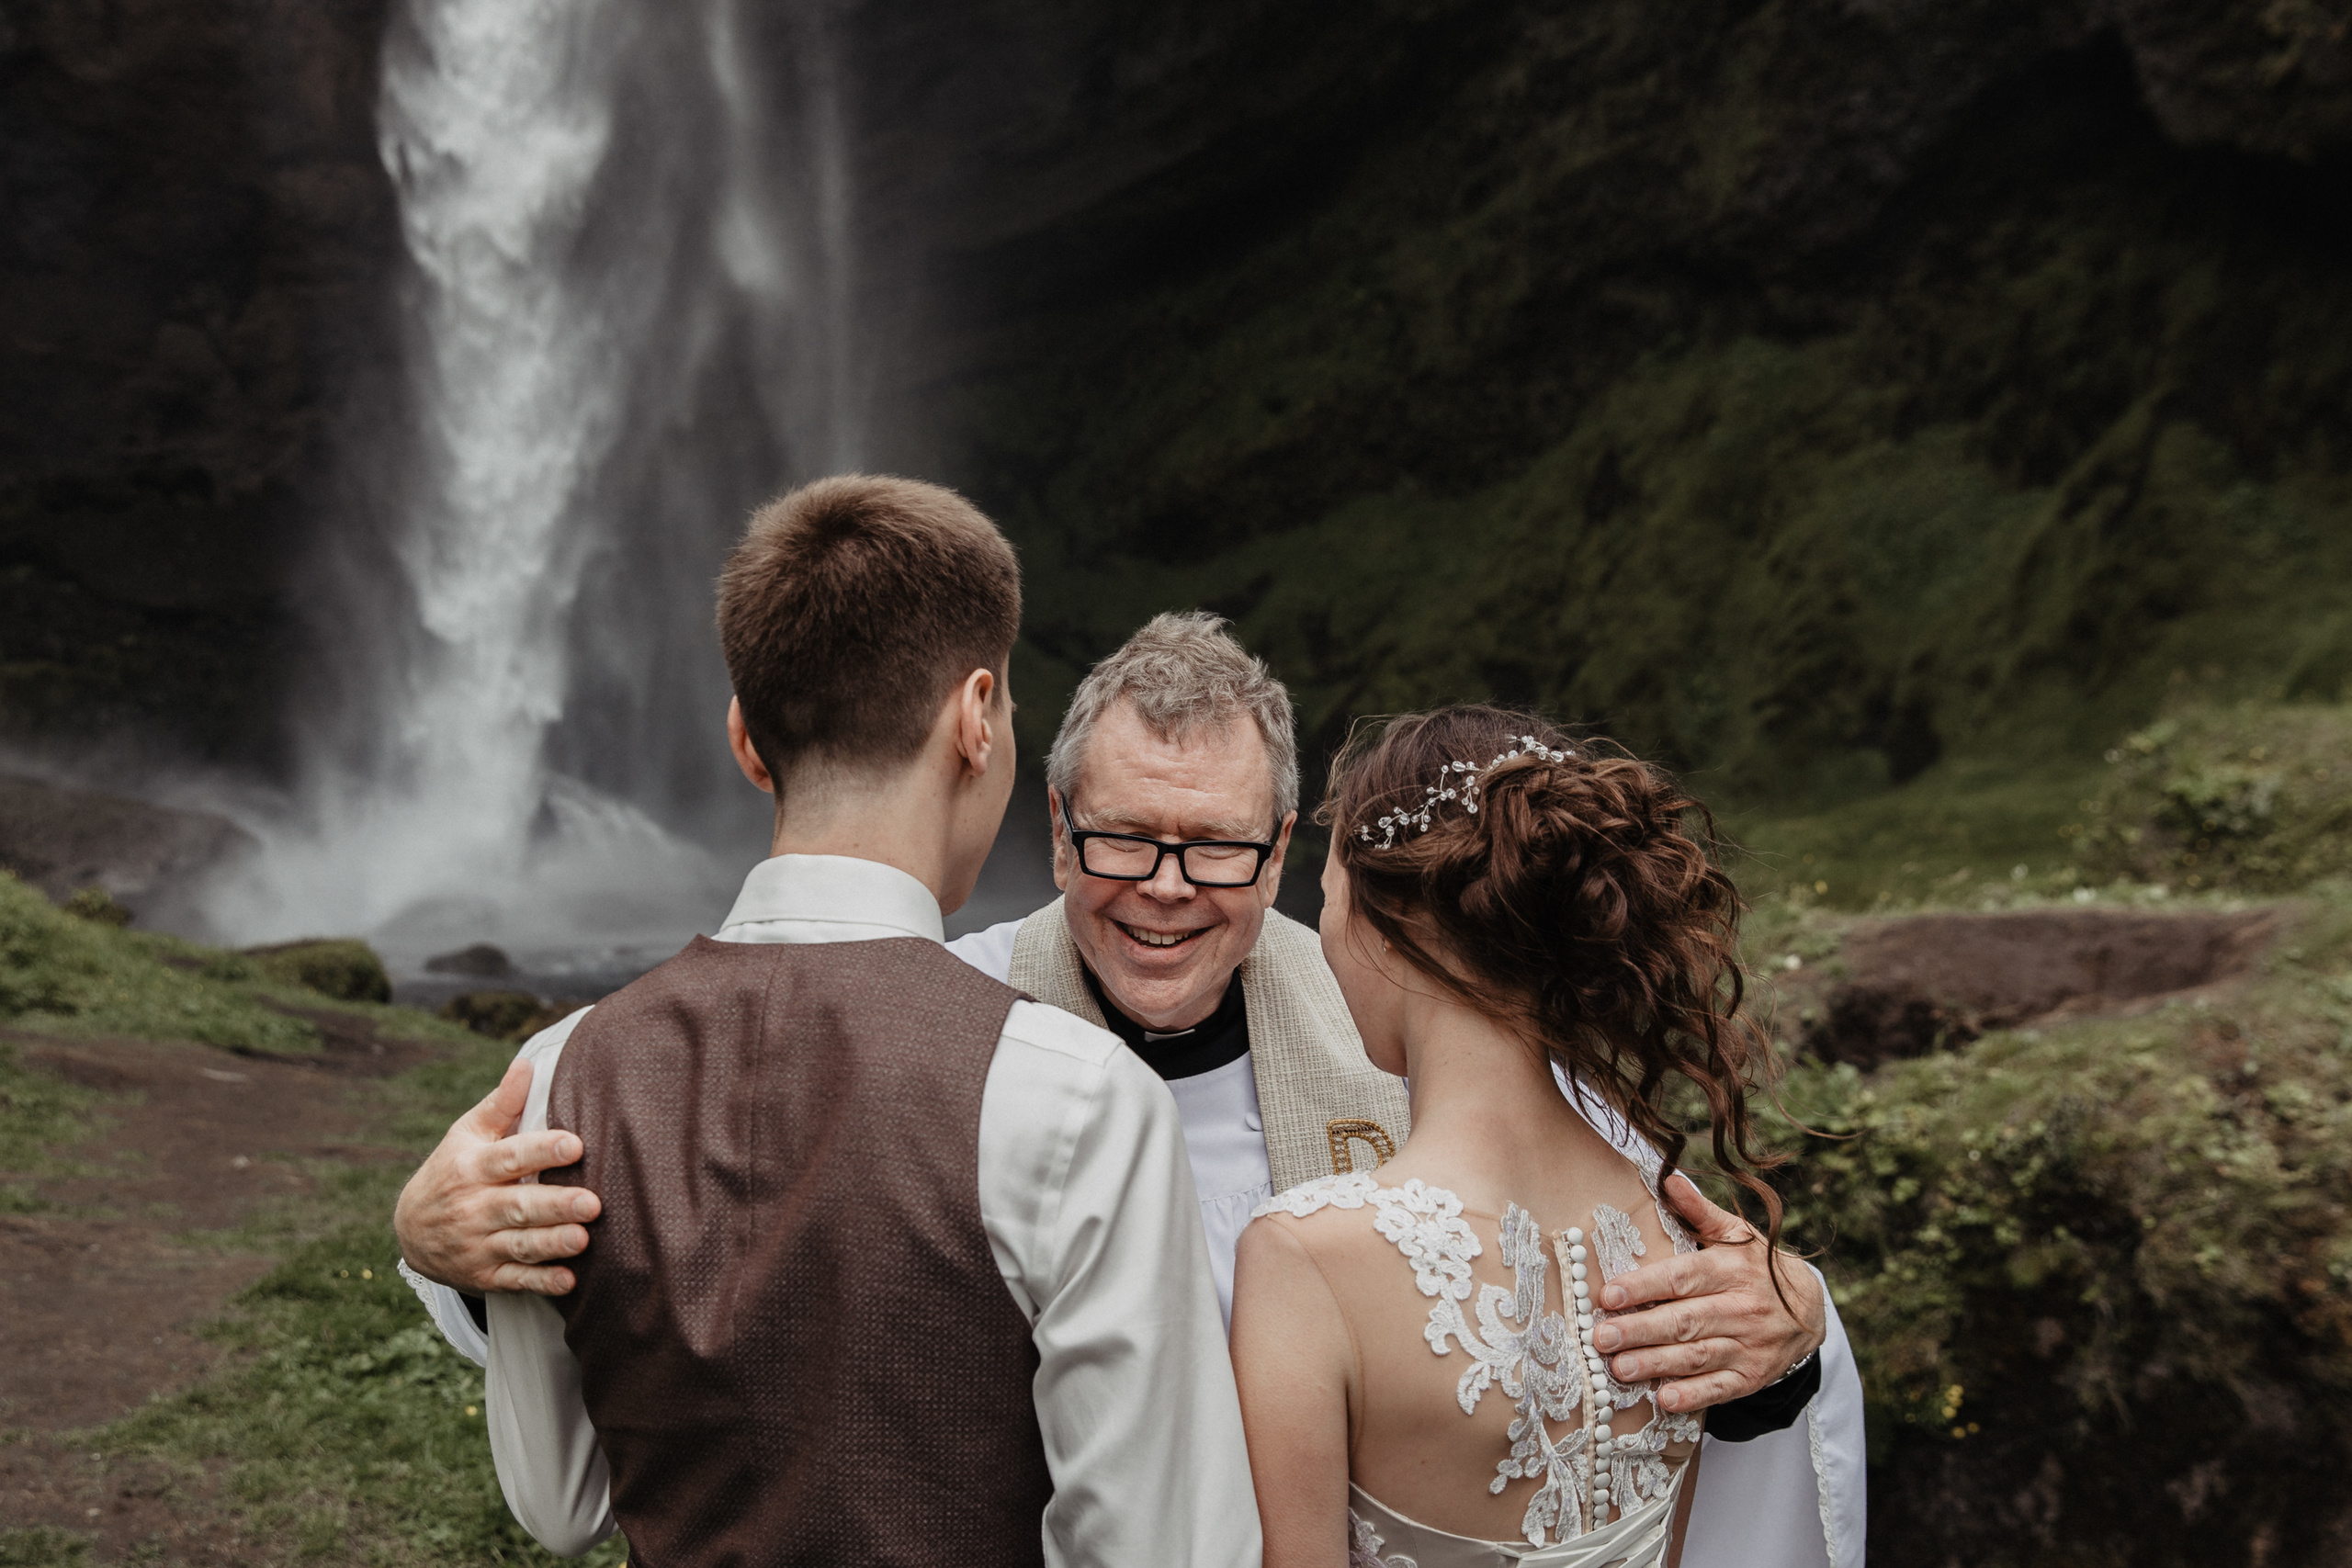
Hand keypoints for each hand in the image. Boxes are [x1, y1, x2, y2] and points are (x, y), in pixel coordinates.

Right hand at [392, 1057, 600, 1294]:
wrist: (410, 1229)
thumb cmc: (453, 1169)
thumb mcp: (467, 1134)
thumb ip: (503, 1104)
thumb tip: (528, 1063)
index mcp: (472, 1167)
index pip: (509, 1157)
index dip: (542, 1151)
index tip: (575, 1144)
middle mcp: (473, 1207)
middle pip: (517, 1206)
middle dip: (554, 1205)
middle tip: (592, 1202)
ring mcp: (478, 1244)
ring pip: (518, 1245)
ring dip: (551, 1244)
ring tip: (582, 1239)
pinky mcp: (484, 1275)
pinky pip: (514, 1280)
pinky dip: (540, 1283)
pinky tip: (568, 1280)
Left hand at [1589, 1172, 1824, 1412]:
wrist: (1810, 1311)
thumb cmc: (1757, 1267)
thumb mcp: (1736, 1234)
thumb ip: (1700, 1211)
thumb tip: (1669, 1179)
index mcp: (1732, 1269)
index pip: (1683, 1278)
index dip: (1645, 1286)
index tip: (1608, 1295)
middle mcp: (1742, 1308)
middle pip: (1685, 1321)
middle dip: (1640, 1330)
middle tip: (1601, 1337)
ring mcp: (1749, 1345)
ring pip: (1697, 1356)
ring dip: (1656, 1364)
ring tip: (1618, 1368)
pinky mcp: (1752, 1376)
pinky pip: (1721, 1389)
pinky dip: (1693, 1395)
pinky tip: (1664, 1399)